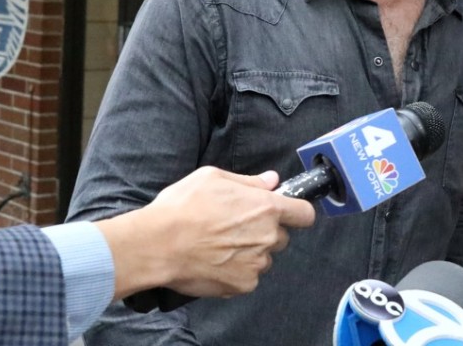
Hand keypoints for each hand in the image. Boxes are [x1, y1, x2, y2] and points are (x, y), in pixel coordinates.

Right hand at [95, 166, 315, 300]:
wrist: (158, 244)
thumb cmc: (181, 207)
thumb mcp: (211, 178)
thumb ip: (248, 181)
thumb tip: (271, 180)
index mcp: (264, 207)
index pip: (304, 213)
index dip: (296, 211)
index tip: (285, 212)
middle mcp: (267, 237)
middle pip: (281, 237)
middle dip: (264, 231)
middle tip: (234, 226)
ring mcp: (256, 263)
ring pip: (263, 257)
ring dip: (250, 252)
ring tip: (218, 244)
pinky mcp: (243, 284)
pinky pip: (248, 277)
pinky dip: (235, 270)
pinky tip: (213, 259)